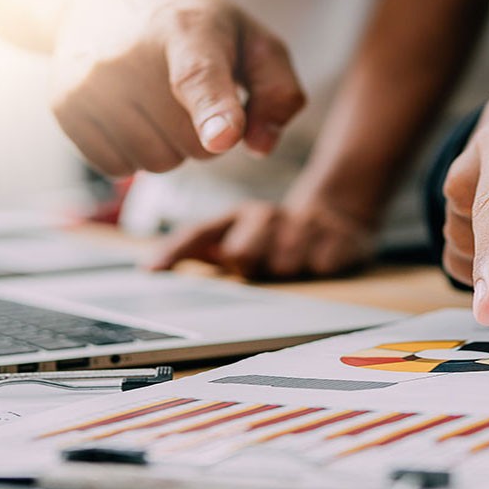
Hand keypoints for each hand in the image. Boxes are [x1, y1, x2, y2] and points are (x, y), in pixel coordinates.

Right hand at [49, 0, 305, 176]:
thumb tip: (259, 147)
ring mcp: (91, 81)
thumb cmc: (193, 24)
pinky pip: (117, 168)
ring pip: (156, 163)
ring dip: (169, 146)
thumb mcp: (250, 40)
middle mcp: (130, 53)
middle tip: (189, 90)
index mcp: (186, 28)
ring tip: (158, 99)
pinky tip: (129, 114)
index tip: (223, 138)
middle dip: (205, 134)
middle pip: (193, 145)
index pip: (199, 77)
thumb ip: (277, 92)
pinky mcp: (64, 105)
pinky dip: (132, 153)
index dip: (213, 111)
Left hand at [146, 199, 376, 279]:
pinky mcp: (338, 236)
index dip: (174, 251)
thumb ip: (196, 249)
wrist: (335, 216)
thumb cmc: (274, 237)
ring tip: (295, 263)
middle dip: (251, 269)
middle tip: (265, 266)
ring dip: (288, 273)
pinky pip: (321, 265)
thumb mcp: (237, 237)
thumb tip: (150, 267)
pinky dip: (320, 269)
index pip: (197, 233)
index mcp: (237, 216)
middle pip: (241, 255)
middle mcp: (266, 215)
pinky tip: (322, 260)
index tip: (151, 271)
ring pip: (284, 264)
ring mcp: (303, 224)